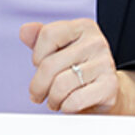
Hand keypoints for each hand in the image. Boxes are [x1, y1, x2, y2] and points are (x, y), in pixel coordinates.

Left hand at [20, 19, 134, 115]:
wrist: (106, 92)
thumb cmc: (78, 69)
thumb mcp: (58, 50)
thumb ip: (40, 38)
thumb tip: (25, 31)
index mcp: (84, 27)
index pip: (48, 34)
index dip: (37, 55)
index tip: (39, 65)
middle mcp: (97, 42)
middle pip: (50, 64)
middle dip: (38, 85)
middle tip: (38, 94)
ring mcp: (105, 63)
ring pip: (60, 85)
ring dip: (52, 99)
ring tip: (55, 100)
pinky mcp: (109, 86)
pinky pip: (75, 100)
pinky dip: (66, 107)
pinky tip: (69, 105)